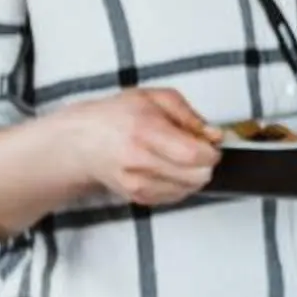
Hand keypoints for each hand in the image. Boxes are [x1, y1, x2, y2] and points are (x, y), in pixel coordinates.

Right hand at [61, 88, 220, 207]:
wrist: (82, 142)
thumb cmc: (117, 117)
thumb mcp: (155, 98)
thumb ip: (190, 115)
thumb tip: (214, 135)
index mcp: (145, 131)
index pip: (195, 155)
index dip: (211, 150)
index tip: (209, 143)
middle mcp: (139, 161)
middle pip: (197, 176)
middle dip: (205, 163)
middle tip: (194, 148)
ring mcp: (138, 184)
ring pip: (190, 189)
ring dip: (192, 174)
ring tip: (175, 155)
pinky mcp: (139, 198)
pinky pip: (177, 196)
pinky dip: (179, 183)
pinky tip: (165, 167)